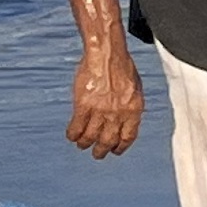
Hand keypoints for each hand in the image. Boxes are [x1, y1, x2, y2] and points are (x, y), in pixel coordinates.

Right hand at [66, 39, 144, 157]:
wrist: (106, 52)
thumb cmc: (121, 65)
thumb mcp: (135, 88)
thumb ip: (130, 106)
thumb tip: (126, 120)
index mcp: (133, 110)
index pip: (128, 137)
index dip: (120, 146)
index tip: (115, 150)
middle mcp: (117, 113)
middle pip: (108, 141)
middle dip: (102, 150)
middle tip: (97, 154)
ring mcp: (100, 110)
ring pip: (90, 137)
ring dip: (85, 143)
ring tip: (82, 145)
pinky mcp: (83, 105)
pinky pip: (76, 127)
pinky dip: (73, 134)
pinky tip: (72, 136)